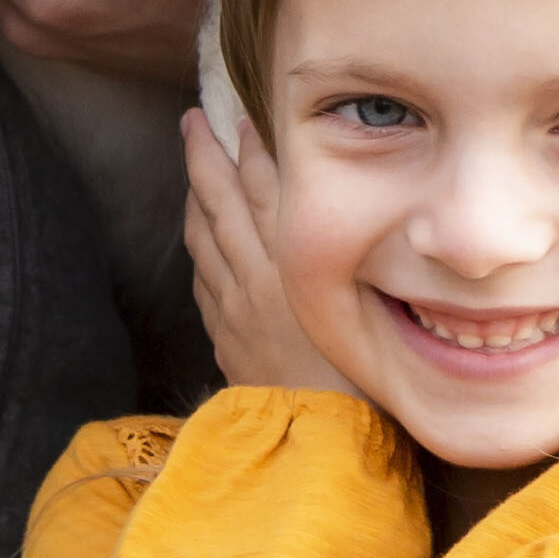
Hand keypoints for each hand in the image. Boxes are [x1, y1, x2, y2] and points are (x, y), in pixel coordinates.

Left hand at [183, 109, 355, 394]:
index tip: (243, 116)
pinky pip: (202, 277)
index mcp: (296, 263)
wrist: (319, 441)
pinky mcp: (225, 335)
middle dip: (204, 155)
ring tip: (191, 165)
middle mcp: (257, 276)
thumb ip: (346, 258)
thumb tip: (336, 215)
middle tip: (192, 119)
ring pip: (203, 237)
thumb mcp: (367, 306)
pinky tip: (198, 235)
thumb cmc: (364, 377)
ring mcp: (233, 306)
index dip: (253, 148)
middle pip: (222, 201)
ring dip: (194, 195)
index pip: (268, 188)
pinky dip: (197, 246)